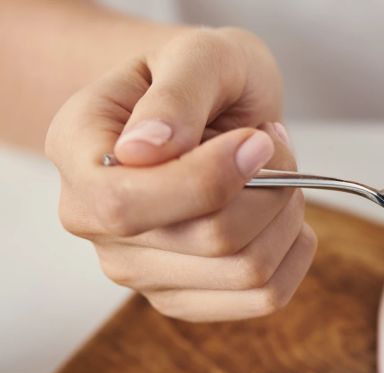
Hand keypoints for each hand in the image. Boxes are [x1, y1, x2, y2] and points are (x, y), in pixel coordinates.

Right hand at [46, 28, 316, 321]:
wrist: (201, 104)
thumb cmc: (195, 76)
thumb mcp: (195, 54)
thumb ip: (175, 96)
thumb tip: (146, 150)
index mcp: (78, 154)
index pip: (128, 204)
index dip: (212, 179)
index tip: (257, 140)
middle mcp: (95, 222)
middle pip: (211, 241)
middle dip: (270, 186)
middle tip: (267, 142)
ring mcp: (139, 269)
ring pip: (248, 271)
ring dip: (287, 214)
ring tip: (271, 172)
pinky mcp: (185, 296)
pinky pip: (265, 296)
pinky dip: (294, 250)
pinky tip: (281, 212)